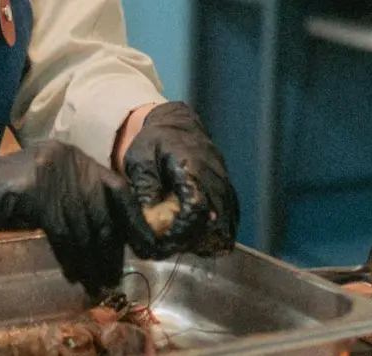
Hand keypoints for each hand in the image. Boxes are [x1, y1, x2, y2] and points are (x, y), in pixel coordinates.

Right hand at [0, 142, 145, 293]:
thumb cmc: (4, 199)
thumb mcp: (48, 194)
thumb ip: (78, 203)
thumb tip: (114, 235)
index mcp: (74, 156)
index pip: (116, 186)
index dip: (131, 218)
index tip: (141, 245)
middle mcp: (67, 157)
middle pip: (104, 206)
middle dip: (110, 245)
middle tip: (111, 273)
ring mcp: (50, 170)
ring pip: (85, 221)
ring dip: (91, 257)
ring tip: (94, 280)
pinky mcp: (34, 188)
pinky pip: (62, 229)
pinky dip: (70, 254)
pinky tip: (72, 271)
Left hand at [122, 102, 238, 256]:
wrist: (176, 125)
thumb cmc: (155, 143)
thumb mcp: (140, 161)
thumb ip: (144, 189)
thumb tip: (148, 220)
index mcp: (192, 169)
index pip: (196, 209)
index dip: (181, 232)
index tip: (163, 241)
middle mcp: (215, 179)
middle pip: (214, 223)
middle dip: (191, 241)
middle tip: (169, 246)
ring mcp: (225, 186)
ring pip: (226, 225)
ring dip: (205, 240)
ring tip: (182, 242)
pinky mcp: (229, 192)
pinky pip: (231, 221)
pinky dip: (217, 234)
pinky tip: (199, 238)